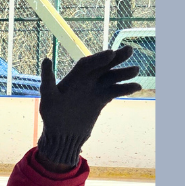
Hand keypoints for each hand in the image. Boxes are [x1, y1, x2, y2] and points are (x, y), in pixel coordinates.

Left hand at [36, 46, 141, 170]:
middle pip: (103, 65)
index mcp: (73, 77)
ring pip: (112, 77)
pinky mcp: (102, 99)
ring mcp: (95, 89)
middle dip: (116, 58)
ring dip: (124, 73)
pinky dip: (126, 89)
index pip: (87, 64)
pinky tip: (137, 87)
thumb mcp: (48, 98)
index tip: (111, 53)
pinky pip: (116, 91)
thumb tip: (46, 58)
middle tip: (129, 50)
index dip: (98, 58)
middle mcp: (86, 80)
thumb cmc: (51, 116)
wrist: (62, 135)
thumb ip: (48, 79)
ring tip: (136, 70)